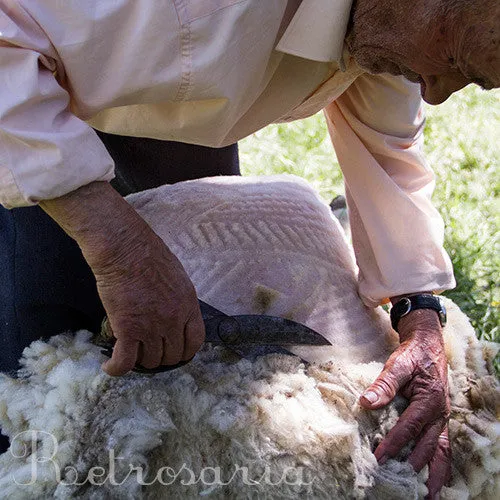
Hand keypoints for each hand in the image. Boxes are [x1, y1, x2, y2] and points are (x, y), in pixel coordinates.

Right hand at [40, 181, 204, 375]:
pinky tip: (109, 367)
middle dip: (161, 357)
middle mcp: (174, 321)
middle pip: (172, 355)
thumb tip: (175, 314)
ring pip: (150, 361)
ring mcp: (151, 327)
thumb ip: (179, 300)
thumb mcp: (177, 278)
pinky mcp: (127, 330)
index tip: (175, 352)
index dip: (185, 352)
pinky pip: (125, 362)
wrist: (125, 249)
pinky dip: (116, 368)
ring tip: (131, 353)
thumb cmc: (148, 255)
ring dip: (140, 360)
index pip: (195, 342)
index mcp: (188, 306)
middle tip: (148, 351)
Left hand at [359, 309, 450, 498]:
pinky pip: (442, 448)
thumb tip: (366, 402)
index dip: (393, 444)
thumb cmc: (412, 356)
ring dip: (434, 475)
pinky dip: (438, 465)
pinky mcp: (439, 422)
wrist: (428, 347)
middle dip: (411, 466)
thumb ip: (384, 384)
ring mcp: (441, 420)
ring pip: (440, 453)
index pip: (408, 428)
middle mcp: (439, 414)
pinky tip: (431, 480)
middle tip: (396, 483)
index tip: (379, 458)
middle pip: (426, 446)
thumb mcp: (398, 364)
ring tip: (427, 496)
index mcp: (429, 401)